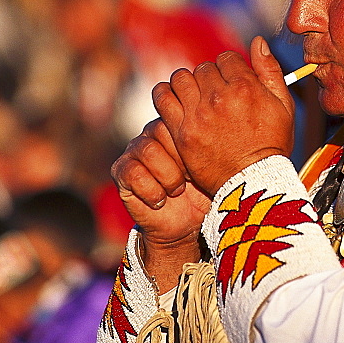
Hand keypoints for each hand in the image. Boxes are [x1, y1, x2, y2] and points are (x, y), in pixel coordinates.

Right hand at [111, 119, 209, 247]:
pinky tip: (160, 200)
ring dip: (168, 177)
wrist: (184, 224)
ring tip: (176, 191)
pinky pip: (133, 173)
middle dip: (181, 161)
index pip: (179, 118)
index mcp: (176, 125)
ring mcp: (134, 150)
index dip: (191, 146)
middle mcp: (152, 132)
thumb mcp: (213, 165)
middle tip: (188, 180)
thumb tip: (223, 126)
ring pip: (149, 151)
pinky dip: (151, 191)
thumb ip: (212, 141)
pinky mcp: (121, 171)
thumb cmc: (202, 191)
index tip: (201, 167)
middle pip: (161, 130)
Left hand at [154, 36, 294, 196]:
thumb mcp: (283, 104)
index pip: (226, 58)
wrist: (252, 180)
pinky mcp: (182, 131)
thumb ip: (270, 70)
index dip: (230, 67)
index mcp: (245, 86)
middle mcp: (219, 96)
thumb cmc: (272, 143)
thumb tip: (258, 41)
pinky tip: (175, 101)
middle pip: (203, 68)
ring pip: (180, 78)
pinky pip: (163, 98)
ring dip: (187, 83)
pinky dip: (166, 94)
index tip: (231, 80)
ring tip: (194, 96)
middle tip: (214, 93)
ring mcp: (198, 114)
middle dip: (209, 77)